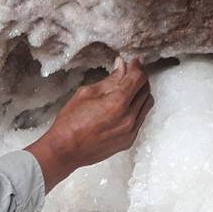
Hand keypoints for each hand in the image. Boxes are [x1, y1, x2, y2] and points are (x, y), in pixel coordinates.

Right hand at [26, 57, 153, 192]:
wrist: (65, 150)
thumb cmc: (70, 122)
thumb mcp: (85, 94)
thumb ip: (108, 80)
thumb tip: (121, 67)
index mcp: (117, 103)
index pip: (137, 78)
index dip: (137, 66)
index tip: (134, 61)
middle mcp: (128, 117)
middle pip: (145, 90)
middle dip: (140, 78)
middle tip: (131, 71)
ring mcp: (131, 130)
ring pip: (146, 104)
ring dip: (140, 93)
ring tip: (128, 88)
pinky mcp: (129, 140)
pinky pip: (140, 118)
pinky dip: (136, 108)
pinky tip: (123, 106)